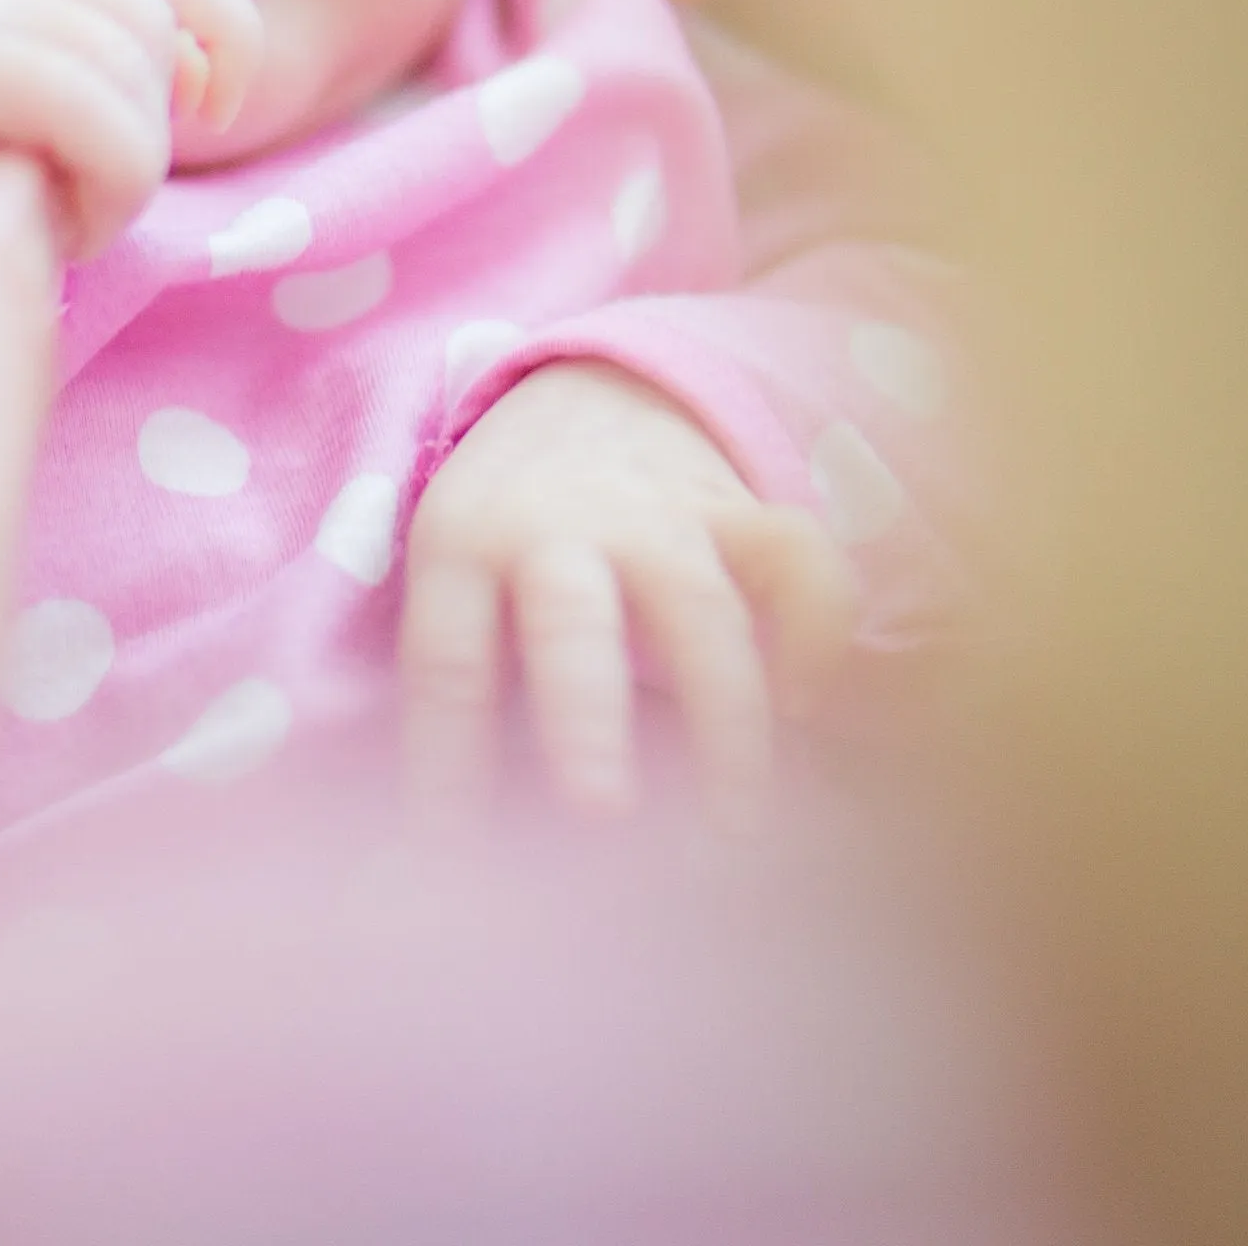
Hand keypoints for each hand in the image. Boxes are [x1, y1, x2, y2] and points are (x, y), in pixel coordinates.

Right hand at [0, 0, 263, 258]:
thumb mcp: (72, 126)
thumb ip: (140, 69)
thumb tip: (205, 74)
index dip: (227, 31)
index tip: (217, 111)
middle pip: (149, 21)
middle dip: (150, 128)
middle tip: (86, 196)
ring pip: (129, 69)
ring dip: (127, 176)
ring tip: (60, 216)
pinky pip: (94, 110)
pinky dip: (110, 186)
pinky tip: (64, 232)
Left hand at [401, 360, 857, 833]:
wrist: (592, 385)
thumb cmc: (509, 521)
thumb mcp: (453, 567)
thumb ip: (461, 680)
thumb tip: (431, 859)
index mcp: (464, 542)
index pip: (447, 661)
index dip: (447, 760)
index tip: (456, 862)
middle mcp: (560, 524)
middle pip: (571, 619)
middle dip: (586, 717)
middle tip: (600, 815)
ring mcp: (660, 513)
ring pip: (700, 609)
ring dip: (722, 720)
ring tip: (733, 828)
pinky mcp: (742, 510)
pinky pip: (799, 562)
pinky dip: (816, 633)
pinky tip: (803, 710)